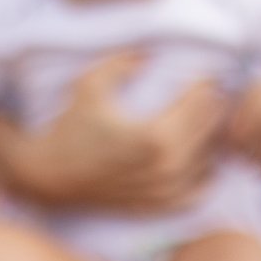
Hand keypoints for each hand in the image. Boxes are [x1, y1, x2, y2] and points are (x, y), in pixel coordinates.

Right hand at [0, 52, 226, 211]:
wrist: (48, 177)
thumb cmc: (68, 128)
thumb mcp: (89, 85)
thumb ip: (121, 63)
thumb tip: (149, 55)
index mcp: (156, 137)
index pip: (204, 102)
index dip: (204, 84)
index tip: (196, 75)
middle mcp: (168, 168)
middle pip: (213, 127)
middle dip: (211, 107)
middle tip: (199, 93)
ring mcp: (167, 191)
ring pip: (212, 157)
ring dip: (209, 137)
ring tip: (195, 120)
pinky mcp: (162, 206)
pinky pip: (202, 187)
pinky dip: (203, 170)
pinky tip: (190, 154)